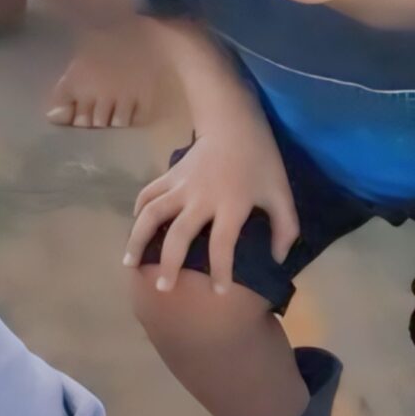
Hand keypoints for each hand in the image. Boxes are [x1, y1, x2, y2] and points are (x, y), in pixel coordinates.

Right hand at [127, 115, 297, 294]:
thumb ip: (285, 228)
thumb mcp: (281, 194)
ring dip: (138, 238)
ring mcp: (181, 185)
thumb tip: (277, 259)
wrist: (234, 123)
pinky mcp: (170, 175)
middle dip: (169, 264)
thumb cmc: (261, 161)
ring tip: (129, 263)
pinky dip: (138, 211)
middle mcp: (201, 197)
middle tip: (163, 288)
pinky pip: (148, 194)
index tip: (218, 292)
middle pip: (179, 235)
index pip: (222, 244)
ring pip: (152, 214)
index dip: (220, 271)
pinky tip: (135, 228)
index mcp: (231, 204)